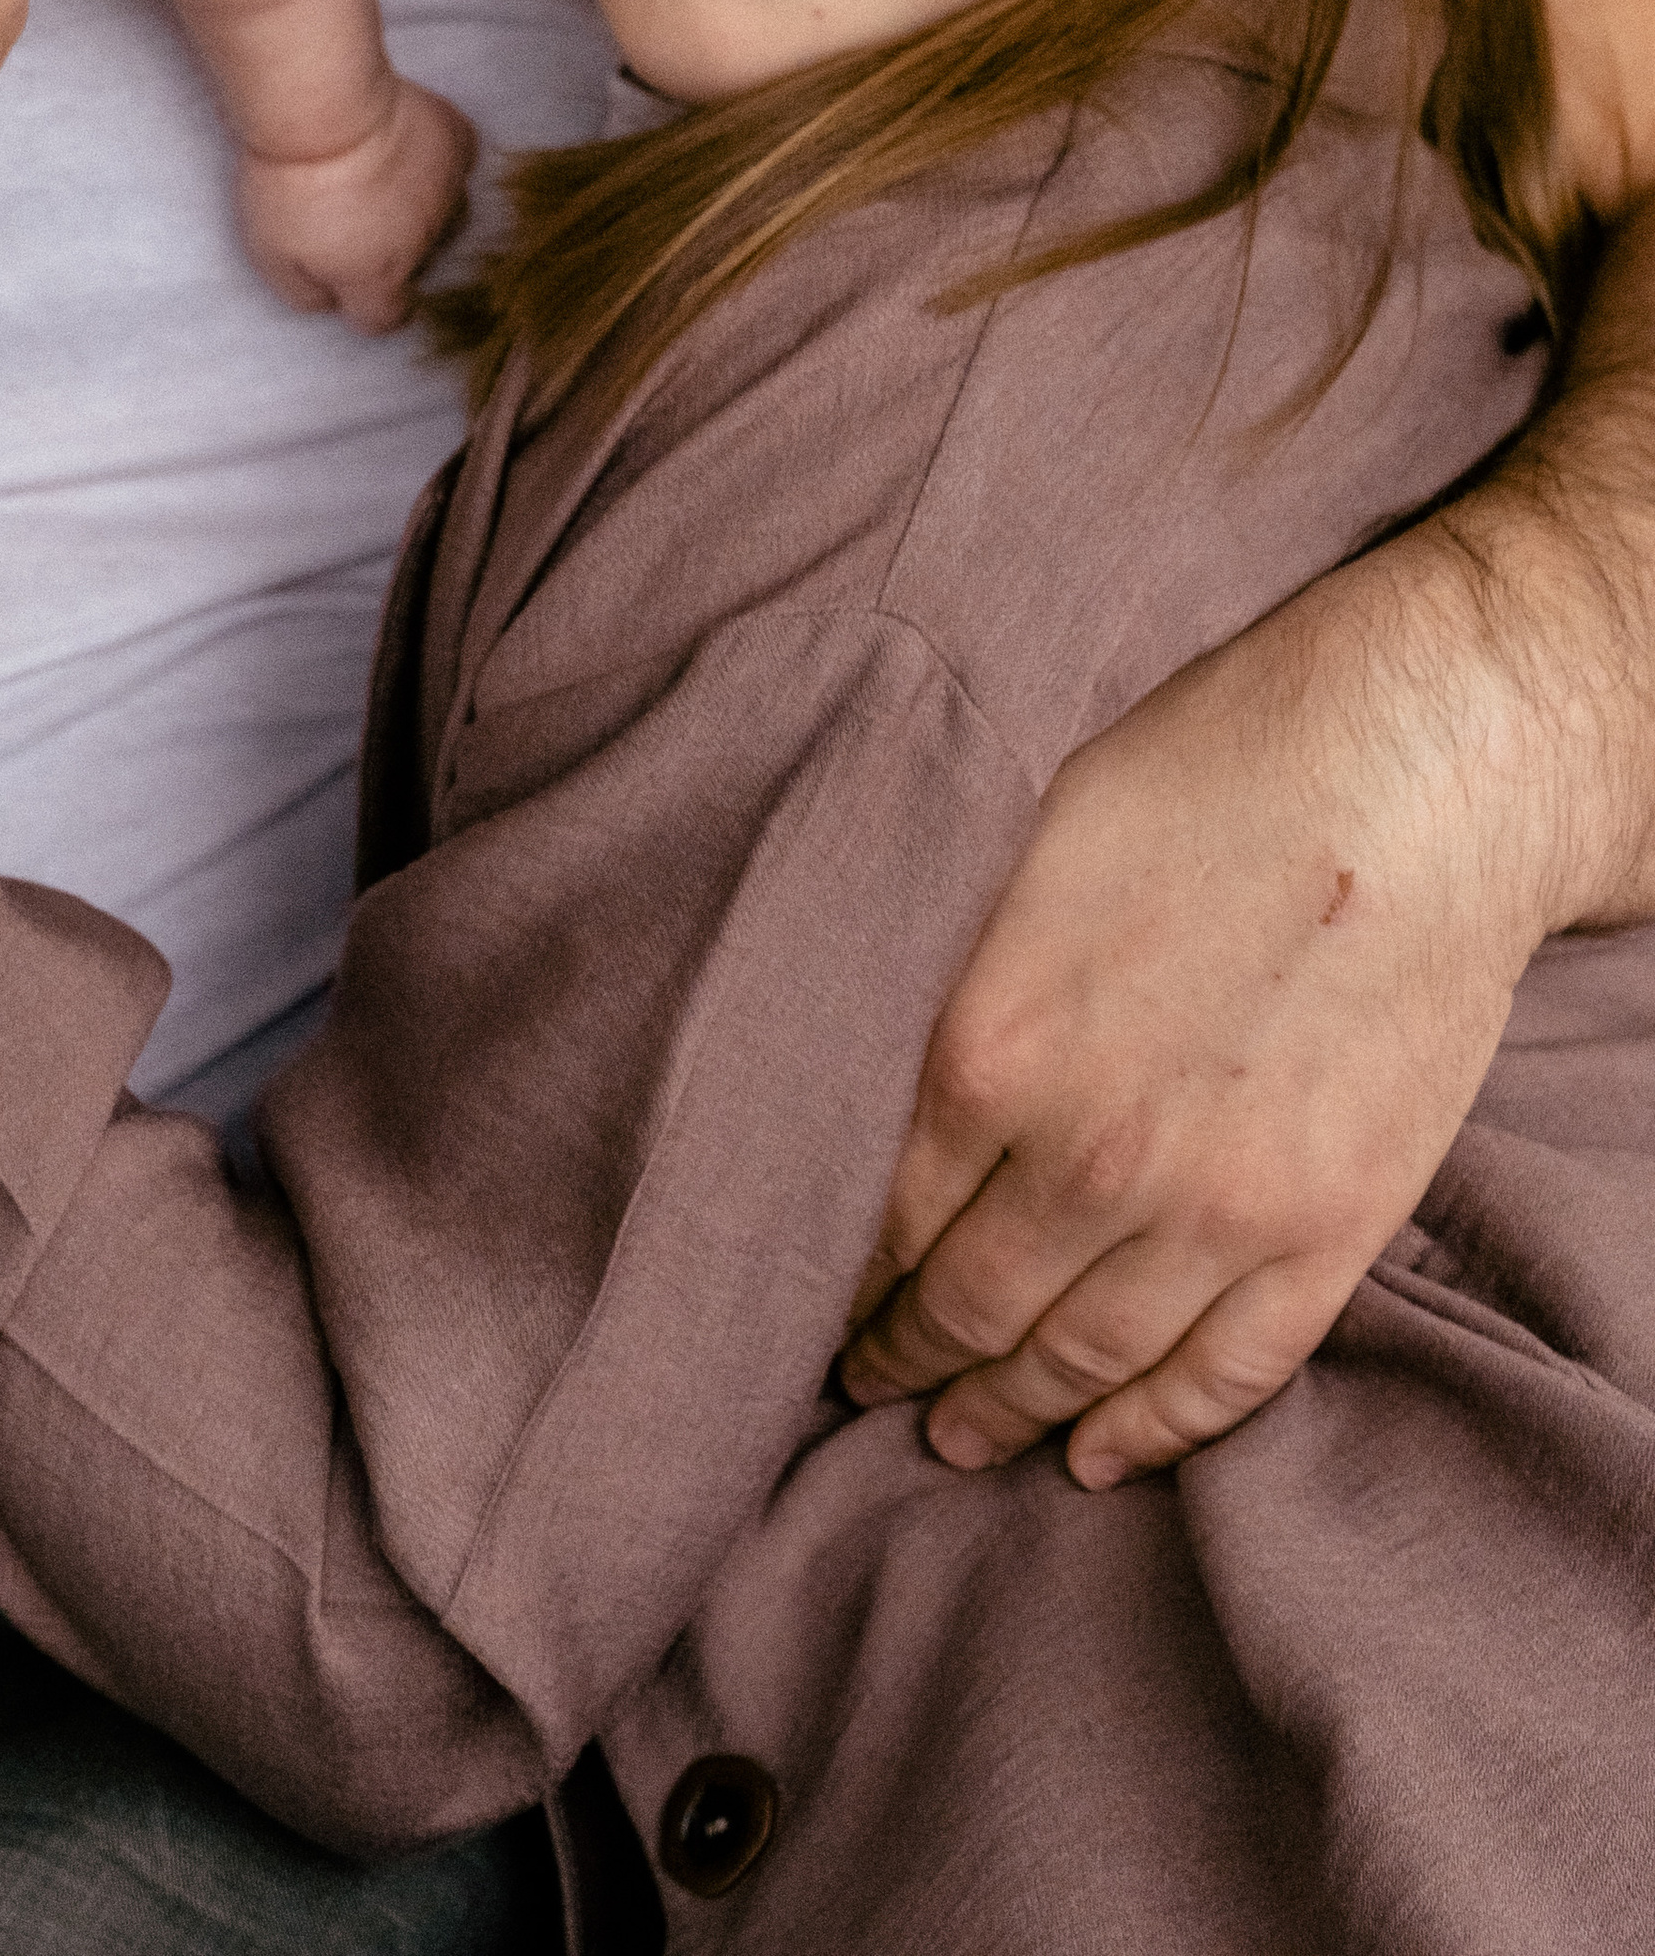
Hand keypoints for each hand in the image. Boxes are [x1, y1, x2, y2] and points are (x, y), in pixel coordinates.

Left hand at [237, 75, 475, 333]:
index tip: (349, 282)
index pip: (386, 318)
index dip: (366, 306)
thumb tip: (325, 302)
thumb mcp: (270, 254)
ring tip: (386, 185)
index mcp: (378, 275)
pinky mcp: (454, 140)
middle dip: (390, 252)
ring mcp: (446, 190)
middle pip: (417, 265)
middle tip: (353, 218)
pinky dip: (440, 161)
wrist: (323, 105)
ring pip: (448, 216)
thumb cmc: (292, 178)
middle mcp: (422, 241)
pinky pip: (459, 162)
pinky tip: (412, 148)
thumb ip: (302, 292)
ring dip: (421, 211)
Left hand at [834, 580, 1554, 1487]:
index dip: (838, 1277)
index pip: (878, 1214)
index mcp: (992, 1049)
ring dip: (1008, 1412)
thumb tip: (866, 1064)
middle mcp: (1093, 1156)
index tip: (808, 1305)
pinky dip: (1153, 1430)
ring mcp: (1221, 1210)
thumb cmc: (1209, 774)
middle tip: (865, 1387)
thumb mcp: (1024, 850)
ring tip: (957, 1439)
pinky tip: (1097, 1456)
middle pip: (968, 1305)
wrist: (1417, 771)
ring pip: (1085, 1360)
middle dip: (905, 1359)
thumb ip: (951, 979)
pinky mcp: (1329, 1231)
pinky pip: (1225, 1373)